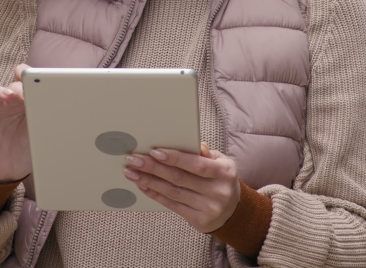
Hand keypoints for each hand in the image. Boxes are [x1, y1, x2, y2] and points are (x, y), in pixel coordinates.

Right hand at [0, 64, 31, 183]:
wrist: (7, 171)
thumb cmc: (25, 149)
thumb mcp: (37, 134)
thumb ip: (42, 120)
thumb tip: (56, 109)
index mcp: (26, 103)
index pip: (27, 83)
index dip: (31, 78)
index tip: (38, 80)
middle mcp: (9, 103)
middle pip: (12, 86)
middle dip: (19, 88)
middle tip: (25, 95)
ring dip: (1, 92)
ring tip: (9, 97)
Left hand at [123, 143, 239, 232]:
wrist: (233, 211)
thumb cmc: (221, 179)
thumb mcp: (221, 162)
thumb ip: (205, 154)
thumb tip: (192, 144)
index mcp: (224, 172)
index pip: (197, 164)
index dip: (175, 158)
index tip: (154, 151)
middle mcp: (218, 191)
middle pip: (180, 178)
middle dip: (153, 168)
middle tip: (134, 159)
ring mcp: (209, 208)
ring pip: (172, 192)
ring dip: (149, 181)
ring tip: (132, 172)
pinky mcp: (199, 220)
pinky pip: (172, 205)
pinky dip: (155, 194)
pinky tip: (143, 186)